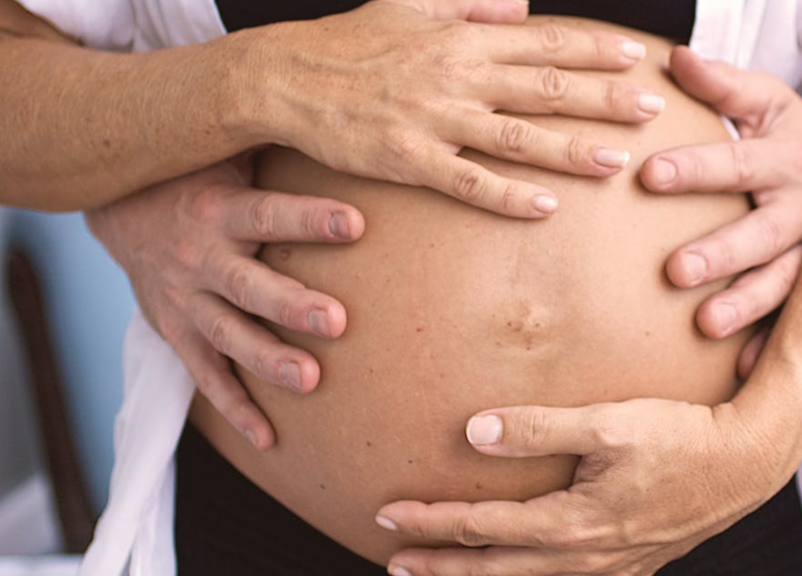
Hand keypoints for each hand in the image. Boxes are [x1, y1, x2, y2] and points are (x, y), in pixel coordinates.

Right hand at [86, 154, 363, 448]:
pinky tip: (270, 440)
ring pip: (229, 338)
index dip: (309, 219)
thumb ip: (279, 145)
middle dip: (292, 305)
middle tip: (338, 321)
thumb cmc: (200, 179)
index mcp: (218, 210)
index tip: (356, 223)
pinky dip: (236, 409)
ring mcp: (186, 303)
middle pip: (249, 286)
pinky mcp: (178, 335)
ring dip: (268, 361)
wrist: (123, 213)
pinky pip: (207, 379)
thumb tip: (347, 121)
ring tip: (311, 380)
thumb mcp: (228, 154)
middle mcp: (200, 259)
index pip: (268, 213)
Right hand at [252, 0, 663, 218]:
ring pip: (517, 136)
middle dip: (602, 98)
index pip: (542, 43)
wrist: (285, 78)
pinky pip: (468, 182)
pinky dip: (509, 195)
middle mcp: (456, 75)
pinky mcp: (409, 159)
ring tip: (617, 160)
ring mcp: (434, 119)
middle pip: (544, 88)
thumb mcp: (409, 6)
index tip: (634, 56)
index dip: (592, 50)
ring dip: (570, 149)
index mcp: (460, 38)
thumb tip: (520, 5)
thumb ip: (469, 4)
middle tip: (650, 109)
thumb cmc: (347, 44)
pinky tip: (546, 206)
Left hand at [376, 399, 781, 575]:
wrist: (745, 464)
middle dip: (440, 566)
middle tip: (393, 561)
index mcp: (573, 524)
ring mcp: (608, 567)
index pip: (484, 528)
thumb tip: (474, 432)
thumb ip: (539, 428)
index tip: (389, 512)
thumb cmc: (681, 438)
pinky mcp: (628, 564)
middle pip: (494, 570)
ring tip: (437, 574)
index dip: (432, 522)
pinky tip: (516, 573)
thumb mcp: (610, 423)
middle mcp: (586, 557)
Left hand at [641, 46, 801, 342]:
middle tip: (673, 270)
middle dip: (720, 252)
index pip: (733, 163)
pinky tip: (747, 367)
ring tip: (706, 325)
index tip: (647, 174)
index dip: (693, 168)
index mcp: (785, 158)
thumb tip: (674, 59)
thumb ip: (722, 84)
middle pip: (761, 232)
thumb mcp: (767, 100)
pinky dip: (778, 342)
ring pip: (785, 281)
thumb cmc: (797, 131)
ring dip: (748, 304)